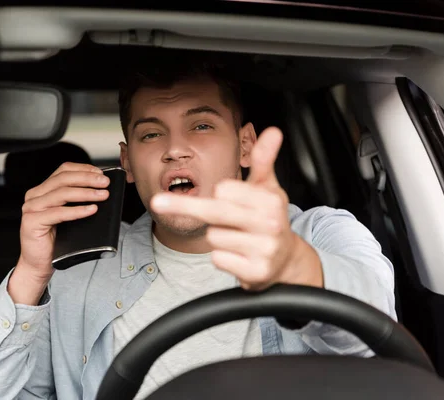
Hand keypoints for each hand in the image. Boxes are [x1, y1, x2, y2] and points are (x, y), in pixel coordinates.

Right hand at [10, 162, 109, 303]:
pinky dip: (77, 210)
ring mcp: (31, 208)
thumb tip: (101, 189)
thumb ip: (77, 200)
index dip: (83, 169)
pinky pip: (58, 213)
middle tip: (105, 183)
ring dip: (85, 193)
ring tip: (102, 195)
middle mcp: (34, 196)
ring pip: (62, 193)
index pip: (63, 171)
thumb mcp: (69, 215)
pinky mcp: (31, 222)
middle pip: (63, 179)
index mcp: (42, 190)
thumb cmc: (56, 241)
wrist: (39, 264)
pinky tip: (91, 210)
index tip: (101, 173)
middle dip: (87, 179)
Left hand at [151, 127, 322, 290]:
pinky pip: (218, 259)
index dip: (220, 193)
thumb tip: (273, 132)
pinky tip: (239, 257)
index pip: (225, 190)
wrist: (286, 262)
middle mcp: (270, 224)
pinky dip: (223, 258)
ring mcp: (264, 249)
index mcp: (270, 200)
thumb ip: (264, 161)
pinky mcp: (256, 272)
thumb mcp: (268, 189)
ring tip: (238, 239)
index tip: (224, 196)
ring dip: (219, 238)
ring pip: (214, 236)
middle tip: (157, 202)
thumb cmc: (269, 220)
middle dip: (183, 206)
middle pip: (215, 211)